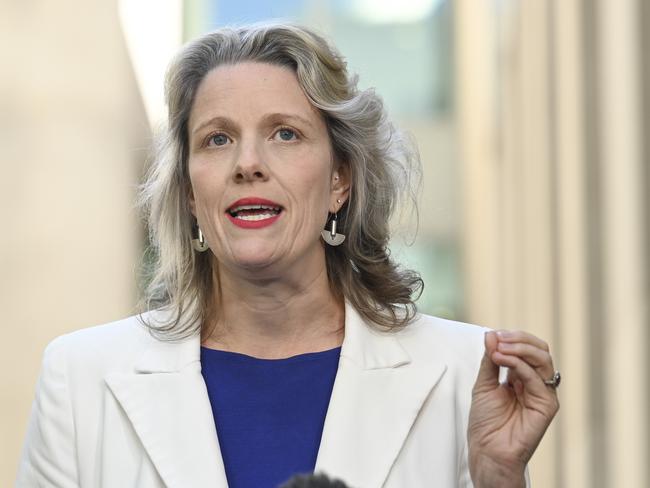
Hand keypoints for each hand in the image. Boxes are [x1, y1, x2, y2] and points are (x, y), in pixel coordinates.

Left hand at [467, 330, 559, 487]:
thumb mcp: (484, 383)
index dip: (512, 337)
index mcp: (521, 376)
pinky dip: (519, 364)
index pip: (526, 347)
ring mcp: (543, 393)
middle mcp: (535, 382)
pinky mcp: (547, 405)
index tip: (493, 335)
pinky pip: (537, 378)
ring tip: (499, 349)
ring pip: (543, 359)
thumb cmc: (486, 422)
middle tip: (498, 339)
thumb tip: (491, 334)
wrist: (488, 450)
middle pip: (539, 349)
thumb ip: (490, 359)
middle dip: (518, 339)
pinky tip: (502, 360)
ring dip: (519, 348)